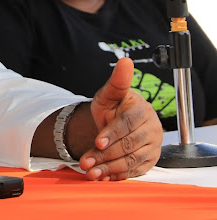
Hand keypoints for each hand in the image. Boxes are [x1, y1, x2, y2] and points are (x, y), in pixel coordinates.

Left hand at [78, 57, 162, 180]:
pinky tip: (103, 178)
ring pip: (132, 161)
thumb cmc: (112, 106)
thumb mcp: (109, 93)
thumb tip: (125, 61)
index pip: (128, 124)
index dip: (112, 134)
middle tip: (86, 163)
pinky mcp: (150, 161)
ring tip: (91, 173)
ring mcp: (153, 146)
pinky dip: (118, 176)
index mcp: (142, 110)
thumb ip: (117, 81)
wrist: (116, 121)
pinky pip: (135, 171)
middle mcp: (152, 129)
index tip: (97, 142)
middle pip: (129, 145)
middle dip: (105, 155)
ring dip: (110, 168)